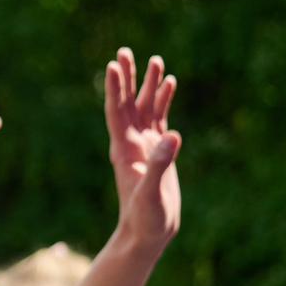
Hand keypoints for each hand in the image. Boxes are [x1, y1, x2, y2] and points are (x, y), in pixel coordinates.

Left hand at [103, 49, 181, 248]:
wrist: (147, 234)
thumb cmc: (145, 218)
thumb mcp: (152, 192)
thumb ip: (160, 164)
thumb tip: (172, 135)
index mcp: (124, 150)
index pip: (116, 112)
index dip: (115, 89)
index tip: (113, 65)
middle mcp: (131, 143)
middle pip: (127, 104)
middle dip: (128, 78)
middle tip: (125, 51)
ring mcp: (144, 146)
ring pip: (145, 108)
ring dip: (149, 85)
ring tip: (155, 60)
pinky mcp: (158, 151)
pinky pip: (159, 119)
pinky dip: (164, 101)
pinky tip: (171, 84)